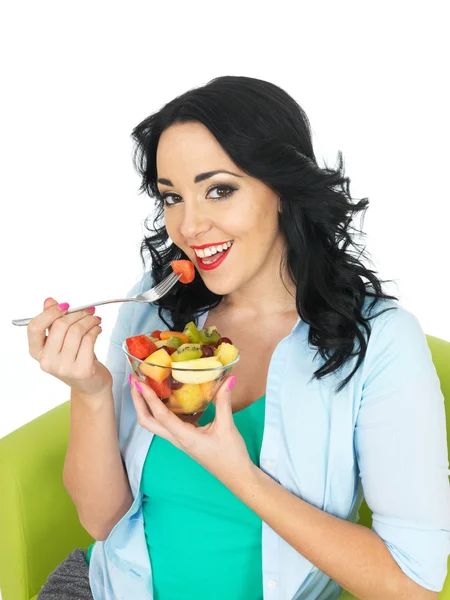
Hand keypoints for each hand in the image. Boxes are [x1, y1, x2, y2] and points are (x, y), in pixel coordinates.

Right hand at [27, 298, 112, 396]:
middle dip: (78, 313)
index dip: (50, 313)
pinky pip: (89, 339)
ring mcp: (64, 368)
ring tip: (95, 320)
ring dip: (90, 320)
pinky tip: (98, 330)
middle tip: (88, 311)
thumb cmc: (76, 360)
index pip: (34, 327)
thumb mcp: (61, 341)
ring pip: (77, 331)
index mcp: (37, 352)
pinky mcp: (82, 370)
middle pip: (60, 326)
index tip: (65, 306)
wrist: (90, 385)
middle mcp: (47, 362)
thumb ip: (53, 321)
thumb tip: (49, 301)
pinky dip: (96, 330)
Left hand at [129, 374, 253, 483]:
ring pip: (154, 424)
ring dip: (145, 406)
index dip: (149, 398)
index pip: (161, 415)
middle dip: (138, 402)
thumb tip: (228, 379)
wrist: (236, 476)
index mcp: (184, 437)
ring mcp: (178, 440)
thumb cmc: (230, 455)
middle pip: (148, 422)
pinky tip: (164, 399)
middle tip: (134, 381)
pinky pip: (165, 424)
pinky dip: (158, 410)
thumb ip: (224, 401)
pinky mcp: (183, 440)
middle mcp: (177, 439)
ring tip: (144, 387)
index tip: (139, 382)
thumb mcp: (227, 426)